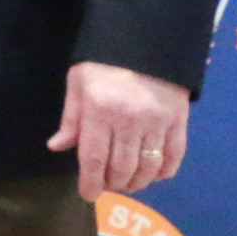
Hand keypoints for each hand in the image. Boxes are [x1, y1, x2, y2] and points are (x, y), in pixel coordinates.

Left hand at [50, 59, 190, 200]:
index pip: (94, 158)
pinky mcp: (179, 120)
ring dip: (136, 182)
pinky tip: (152, 174)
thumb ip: (70, 118)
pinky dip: (163, 172)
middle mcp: (129, 120)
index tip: (88, 195)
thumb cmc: (104, 62)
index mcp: (100, 111)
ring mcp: (157, 121)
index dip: (90, 182)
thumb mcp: (78, 83)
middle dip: (112, 183)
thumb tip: (57, 147)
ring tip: (127, 182)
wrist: (147, 40)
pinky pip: (174, 156)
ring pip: (147, 167)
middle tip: (107, 185)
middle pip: (121, 168)